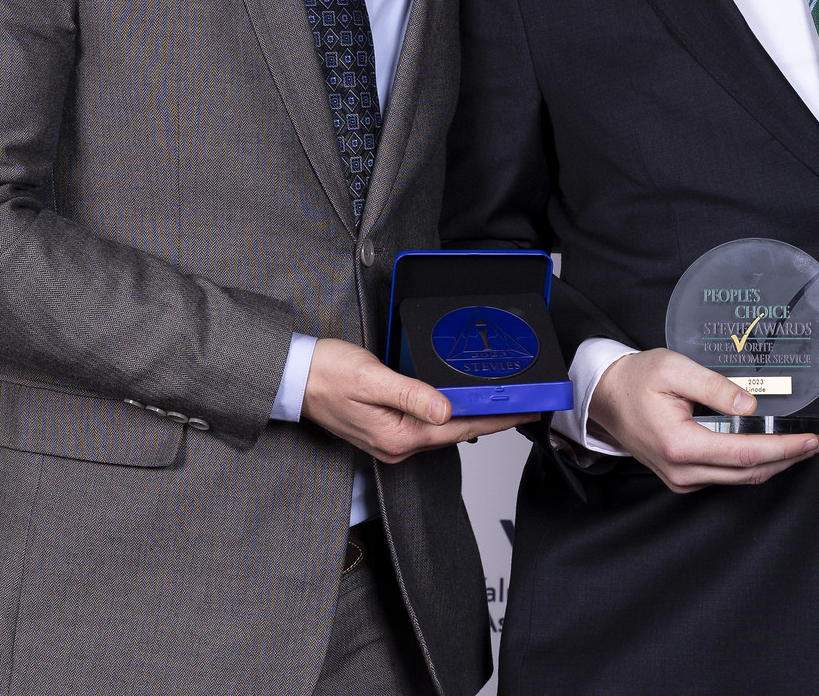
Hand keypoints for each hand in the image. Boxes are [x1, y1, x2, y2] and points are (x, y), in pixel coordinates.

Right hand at [300, 337, 536, 463]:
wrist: (294, 378)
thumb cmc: (327, 374)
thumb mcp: (372, 379)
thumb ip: (411, 395)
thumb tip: (445, 410)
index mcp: (397, 435)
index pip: (459, 429)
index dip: (495, 419)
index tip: (525, 412)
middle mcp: (396, 445)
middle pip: (455, 433)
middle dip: (489, 418)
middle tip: (521, 403)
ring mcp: (390, 440)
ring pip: (442, 431)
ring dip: (470, 417)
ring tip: (498, 403)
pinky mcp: (385, 430)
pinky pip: (426, 426)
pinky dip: (448, 415)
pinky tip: (458, 404)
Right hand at [588, 347, 818, 492]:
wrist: (604, 398)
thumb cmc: (636, 379)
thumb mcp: (674, 368)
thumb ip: (716, 387)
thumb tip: (751, 406)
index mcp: (680, 444)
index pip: (746, 453)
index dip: (784, 449)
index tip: (812, 440)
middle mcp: (682, 471)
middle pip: (750, 472)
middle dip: (790, 459)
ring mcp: (682, 479)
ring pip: (741, 478)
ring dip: (776, 463)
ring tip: (804, 446)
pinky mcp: (683, 478)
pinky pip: (726, 476)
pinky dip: (754, 465)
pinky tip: (772, 449)